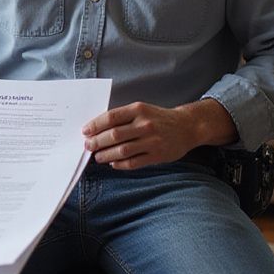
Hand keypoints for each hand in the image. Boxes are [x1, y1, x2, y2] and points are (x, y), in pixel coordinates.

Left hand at [82, 99, 236, 170]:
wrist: (187, 126)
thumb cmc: (158, 118)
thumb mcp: (142, 109)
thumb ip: (122, 117)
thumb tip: (97, 129)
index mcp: (139, 109)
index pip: (111, 117)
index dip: (95, 125)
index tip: (85, 131)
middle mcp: (145, 124)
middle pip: (114, 135)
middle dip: (97, 142)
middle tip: (87, 146)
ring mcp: (152, 141)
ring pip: (122, 150)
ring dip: (106, 155)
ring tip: (97, 156)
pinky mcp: (158, 155)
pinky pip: (134, 162)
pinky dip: (120, 164)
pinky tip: (112, 163)